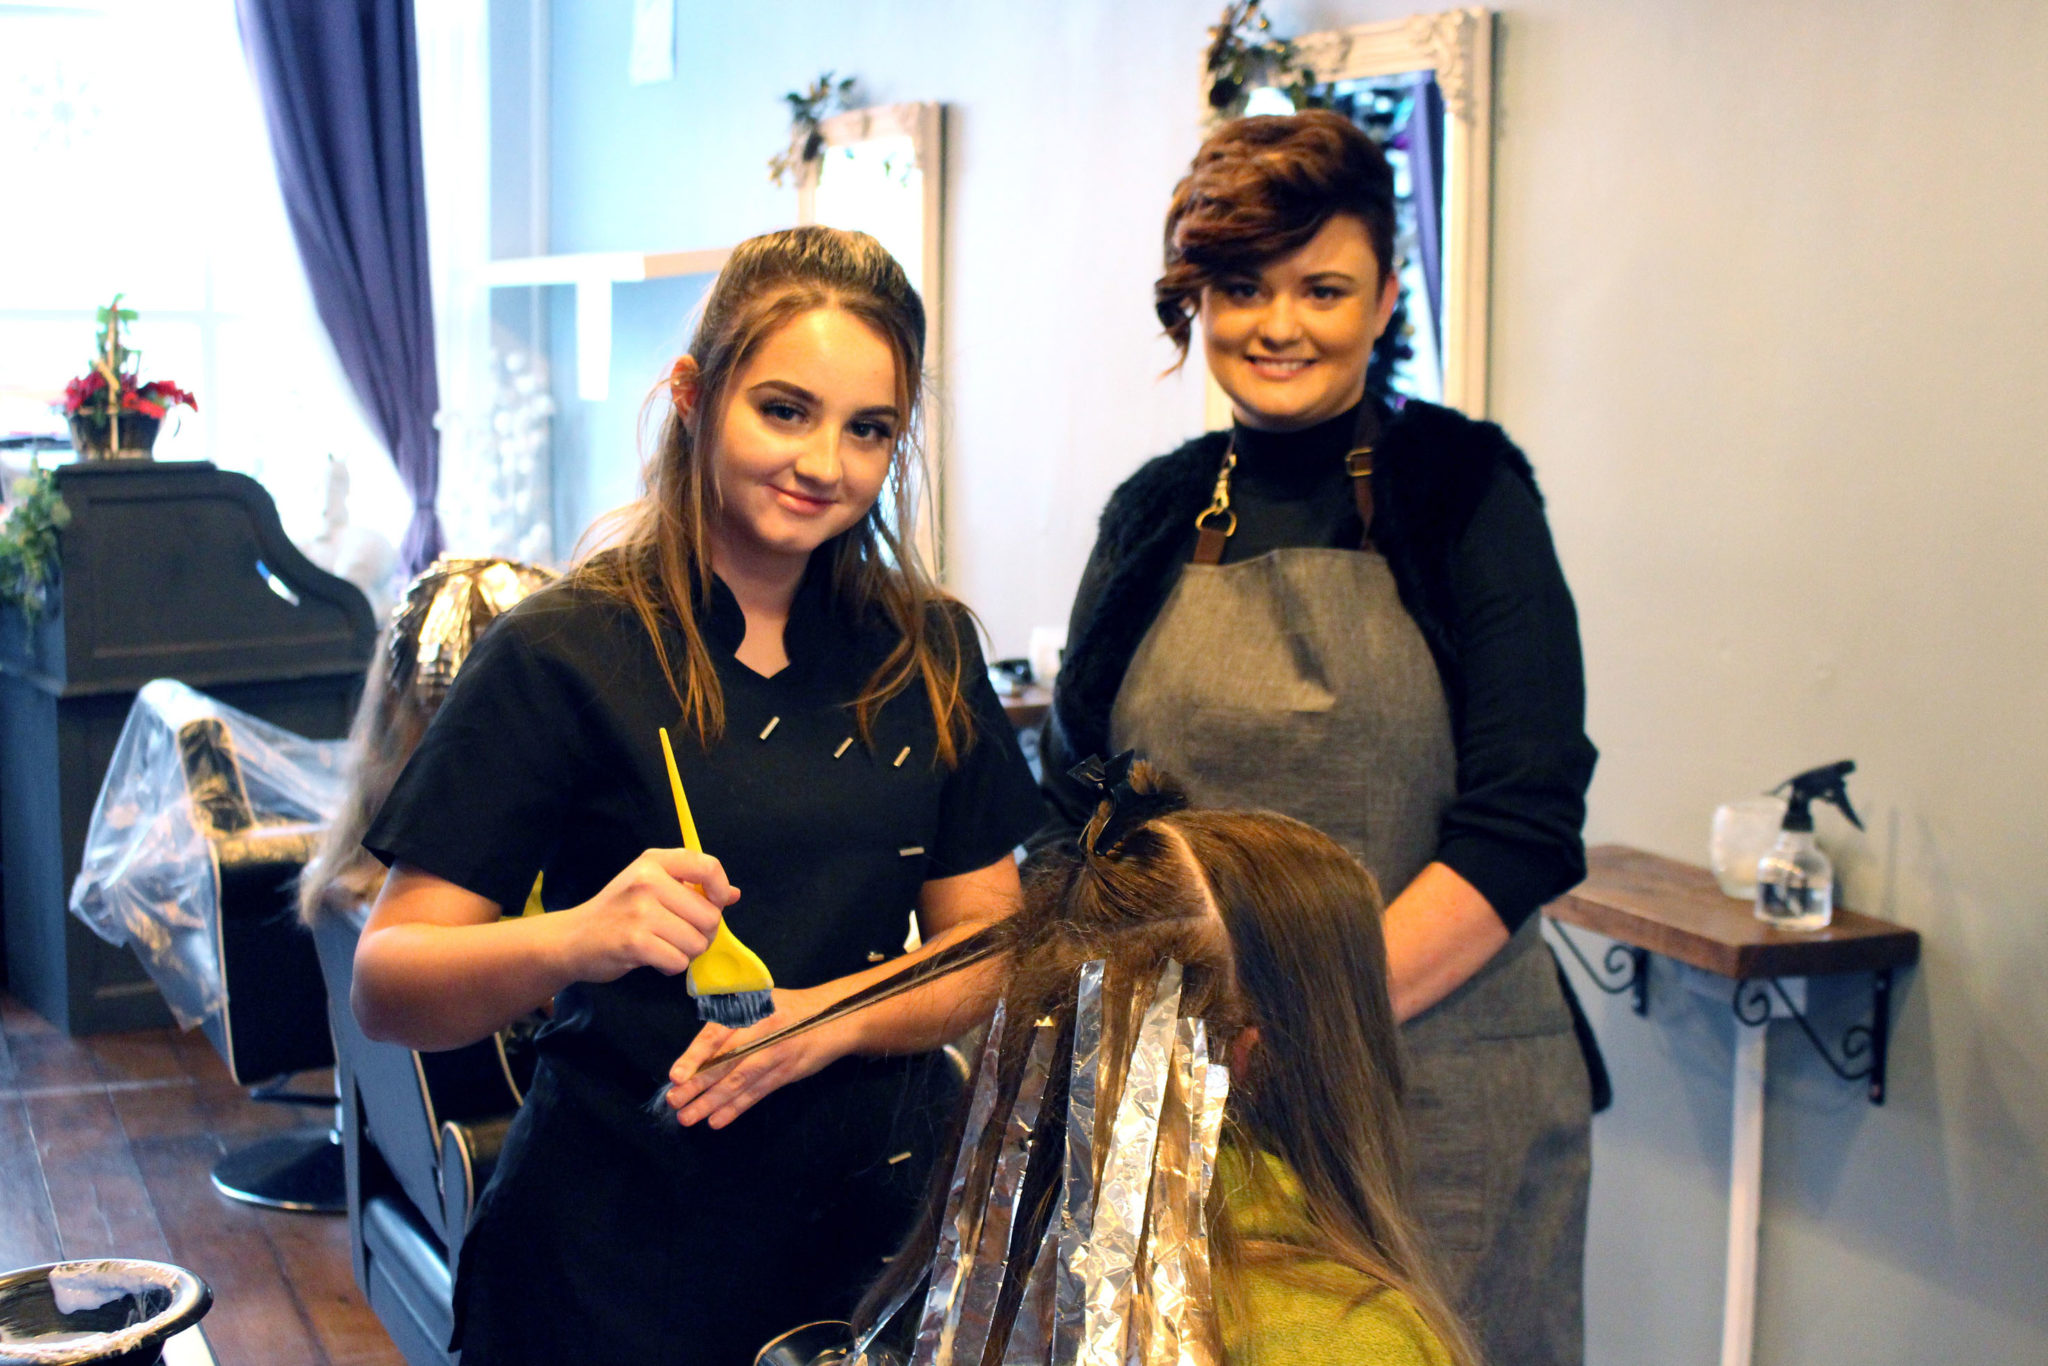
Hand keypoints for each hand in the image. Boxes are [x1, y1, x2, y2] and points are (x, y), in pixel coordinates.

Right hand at [557, 848, 738, 983]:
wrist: (572, 938)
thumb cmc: (617, 912)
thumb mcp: (651, 887)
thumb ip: (691, 887)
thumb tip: (733, 894)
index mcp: (654, 861)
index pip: (708, 866)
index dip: (721, 889)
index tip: (714, 903)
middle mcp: (648, 880)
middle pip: (710, 915)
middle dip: (702, 934)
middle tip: (678, 935)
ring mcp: (640, 911)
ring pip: (697, 942)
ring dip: (686, 952)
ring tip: (664, 945)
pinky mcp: (635, 942)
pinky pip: (678, 961)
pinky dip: (670, 965)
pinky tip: (653, 957)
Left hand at [662, 985, 853, 1128]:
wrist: (836, 1017)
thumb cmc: (790, 1008)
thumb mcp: (762, 999)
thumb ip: (732, 1015)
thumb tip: (698, 1045)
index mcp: (750, 1011)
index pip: (717, 1034)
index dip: (695, 1056)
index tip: (676, 1075)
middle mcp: (762, 1032)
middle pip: (724, 1063)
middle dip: (697, 1085)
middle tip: (674, 1102)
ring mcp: (775, 1054)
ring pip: (738, 1082)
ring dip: (711, 1102)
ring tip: (688, 1118)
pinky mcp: (786, 1073)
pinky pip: (757, 1093)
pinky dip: (736, 1108)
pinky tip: (717, 1121)